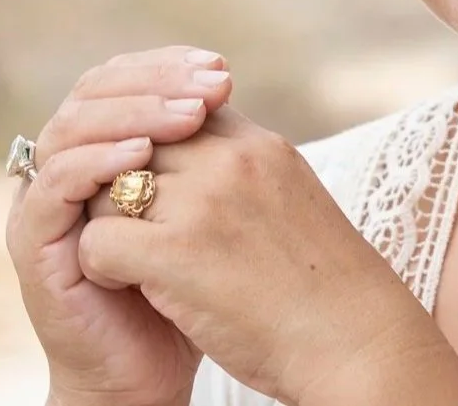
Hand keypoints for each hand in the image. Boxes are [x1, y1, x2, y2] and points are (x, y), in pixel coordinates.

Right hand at [6, 47, 236, 405]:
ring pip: (71, 130)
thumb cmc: (183, 293)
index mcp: (97, 152)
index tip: (221, 68)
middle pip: (91, 94)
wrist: (147, 374)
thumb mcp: (197, 209)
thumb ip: (193, 153)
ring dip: (132, 114)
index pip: (119, 82)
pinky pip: (54, 186)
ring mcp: (41, 205)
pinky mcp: (31, 244)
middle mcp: (62, 169)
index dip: (165, 67)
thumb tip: (224, 83)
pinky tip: (140, 156)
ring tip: (188, 114)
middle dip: (155, 82)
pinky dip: (95, 163)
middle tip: (211, 83)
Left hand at [78, 106, 457, 405]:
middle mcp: (231, 161)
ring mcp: (204, 203)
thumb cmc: (325, 290)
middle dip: (121, 184)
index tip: (152, 190)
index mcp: (260, 146)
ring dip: (108, 223)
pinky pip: (100, 240)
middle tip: (126, 227)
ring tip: (127, 260)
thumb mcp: (293, 202)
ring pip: (108, 188)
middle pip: (135, 145)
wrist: (357, 346)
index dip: (155, 149)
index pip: (177, 111)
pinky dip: (101, 266)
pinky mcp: (177, 253)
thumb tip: (201, 166)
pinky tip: (127, 288)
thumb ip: (246, 175)